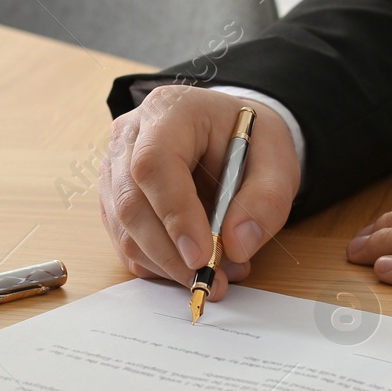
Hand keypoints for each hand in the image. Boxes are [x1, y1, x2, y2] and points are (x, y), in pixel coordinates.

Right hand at [99, 86, 300, 299]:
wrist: (229, 135)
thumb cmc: (249, 142)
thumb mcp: (278, 161)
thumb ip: (267, 201)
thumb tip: (236, 246)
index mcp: (169, 111)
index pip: (154, 162)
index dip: (175, 214)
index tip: (202, 255)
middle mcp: (130, 136)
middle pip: (131, 202)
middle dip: (170, 252)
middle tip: (212, 279)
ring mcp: (115, 168)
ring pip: (124, 230)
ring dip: (167, 264)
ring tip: (216, 272)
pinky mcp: (113, 199)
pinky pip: (125, 243)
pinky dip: (158, 264)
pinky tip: (192, 263)